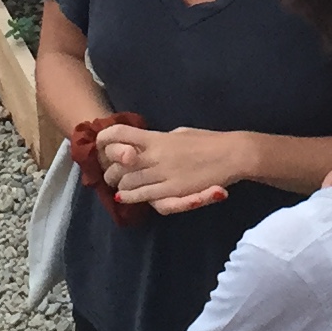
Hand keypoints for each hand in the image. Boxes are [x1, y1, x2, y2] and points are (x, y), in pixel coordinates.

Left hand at [98, 121, 242, 213]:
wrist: (231, 155)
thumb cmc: (208, 141)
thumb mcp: (180, 133)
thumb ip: (161, 139)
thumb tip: (150, 142)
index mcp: (156, 138)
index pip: (120, 134)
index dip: (105, 138)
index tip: (100, 144)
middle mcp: (154, 155)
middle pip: (118, 164)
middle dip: (110, 169)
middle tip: (110, 173)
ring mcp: (162, 174)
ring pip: (127, 182)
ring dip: (119, 185)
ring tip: (118, 187)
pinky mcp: (171, 191)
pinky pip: (143, 195)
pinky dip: (130, 197)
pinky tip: (124, 197)